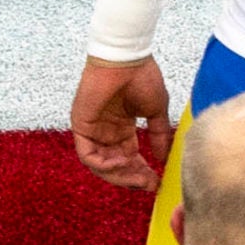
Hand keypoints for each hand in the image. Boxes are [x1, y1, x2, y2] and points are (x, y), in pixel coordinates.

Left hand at [70, 57, 173, 190]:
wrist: (127, 59)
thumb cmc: (142, 77)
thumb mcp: (156, 111)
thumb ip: (158, 135)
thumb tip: (163, 157)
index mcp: (121, 128)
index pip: (129, 158)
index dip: (142, 172)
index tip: (157, 182)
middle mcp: (105, 132)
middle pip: (115, 165)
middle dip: (132, 178)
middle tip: (149, 185)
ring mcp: (92, 130)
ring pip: (100, 165)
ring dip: (119, 175)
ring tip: (139, 177)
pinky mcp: (81, 126)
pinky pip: (88, 155)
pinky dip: (104, 164)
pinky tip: (123, 162)